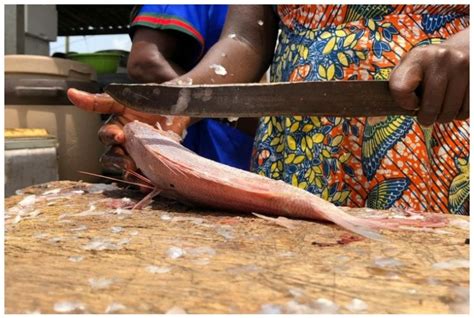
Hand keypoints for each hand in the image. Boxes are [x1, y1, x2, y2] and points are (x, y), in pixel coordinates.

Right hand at [67, 88, 189, 186]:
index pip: (105, 136)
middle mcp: (124, 144)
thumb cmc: (150, 99)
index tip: (120, 136)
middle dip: (118, 160)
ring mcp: (138, 154)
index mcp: (115, 128)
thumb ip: (100, 101)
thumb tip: (70, 93)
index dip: (110, 137)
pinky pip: (144, 176)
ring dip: (129, 174)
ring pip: (125, 170)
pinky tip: (148, 184)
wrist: (178, 106)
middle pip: (111, 158)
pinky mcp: (152, 162)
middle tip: (128, 160)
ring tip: (137, 175)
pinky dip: (144, 182)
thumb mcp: (126, 99)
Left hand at [389, 28, 468, 125]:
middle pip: (429, 108)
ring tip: (441, 107)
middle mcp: (441, 58)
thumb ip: (398, 88)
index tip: (411, 101)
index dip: (404, 103)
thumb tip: (385, 117)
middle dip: (426, 118)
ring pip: (449, 113)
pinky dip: (459, 114)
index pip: (400, 89)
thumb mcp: (410, 69)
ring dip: (443, 117)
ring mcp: (463, 67)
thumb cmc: (428, 68)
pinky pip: (466, 111)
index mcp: (417, 57)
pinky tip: (455, 103)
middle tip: (426, 114)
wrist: (465, 49)